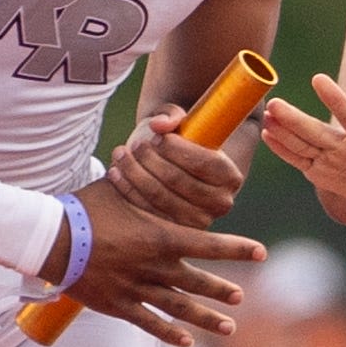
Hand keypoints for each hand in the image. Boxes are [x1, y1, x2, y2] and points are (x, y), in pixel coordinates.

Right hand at [52, 181, 264, 346]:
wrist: (52, 240)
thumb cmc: (85, 209)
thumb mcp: (119, 190)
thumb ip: (145, 181)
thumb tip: (160, 150)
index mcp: (159, 236)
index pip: (208, 243)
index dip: (237, 249)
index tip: (261, 252)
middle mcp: (154, 266)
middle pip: (197, 282)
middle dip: (222, 290)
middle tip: (240, 296)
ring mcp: (137, 288)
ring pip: (179, 308)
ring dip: (206, 318)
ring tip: (228, 327)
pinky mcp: (118, 305)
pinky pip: (149, 322)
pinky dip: (169, 333)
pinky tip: (186, 342)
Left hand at [108, 103, 245, 228]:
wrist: (178, 166)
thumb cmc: (181, 140)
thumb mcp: (179, 123)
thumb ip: (172, 115)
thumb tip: (160, 123)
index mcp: (230, 176)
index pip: (203, 163)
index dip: (176, 149)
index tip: (156, 137)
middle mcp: (220, 203)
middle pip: (178, 181)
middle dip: (151, 160)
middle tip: (136, 144)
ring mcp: (197, 221)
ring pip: (159, 197)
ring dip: (135, 173)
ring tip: (121, 153)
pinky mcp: (173, 231)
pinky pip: (146, 212)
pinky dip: (128, 190)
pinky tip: (115, 171)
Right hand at [261, 74, 345, 204]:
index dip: (335, 98)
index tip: (318, 79)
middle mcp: (343, 143)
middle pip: (317, 129)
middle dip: (296, 119)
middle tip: (276, 103)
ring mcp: (328, 154)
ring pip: (302, 141)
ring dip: (283, 129)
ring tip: (267, 114)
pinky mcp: (317, 168)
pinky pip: (297, 157)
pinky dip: (282, 148)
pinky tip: (266, 134)